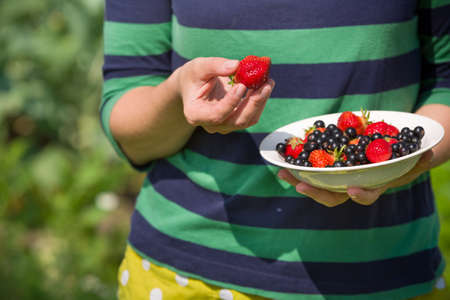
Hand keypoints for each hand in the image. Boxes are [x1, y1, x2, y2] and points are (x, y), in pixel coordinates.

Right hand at [177, 57, 274, 133]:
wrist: (193, 86)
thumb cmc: (192, 77)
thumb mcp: (198, 67)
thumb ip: (215, 66)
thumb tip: (237, 65)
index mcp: (196, 114)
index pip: (217, 114)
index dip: (231, 102)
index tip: (242, 85)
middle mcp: (211, 125)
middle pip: (237, 121)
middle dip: (254, 103)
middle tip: (266, 84)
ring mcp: (224, 125)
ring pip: (247, 120)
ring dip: (260, 102)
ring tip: (268, 82)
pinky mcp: (234, 121)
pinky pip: (250, 116)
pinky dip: (259, 101)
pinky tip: (265, 86)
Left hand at [277, 150, 433, 206]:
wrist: (387, 149)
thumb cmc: (399, 155)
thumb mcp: (411, 157)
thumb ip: (418, 159)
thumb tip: (428, 153)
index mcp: (371, 185)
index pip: (365, 195)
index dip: (360, 195)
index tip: (352, 190)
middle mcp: (351, 185)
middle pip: (330, 195)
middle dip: (314, 191)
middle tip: (299, 184)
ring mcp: (337, 177)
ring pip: (315, 182)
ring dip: (297, 178)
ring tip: (281, 172)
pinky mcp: (326, 165)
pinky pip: (308, 167)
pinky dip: (295, 163)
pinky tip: (280, 158)